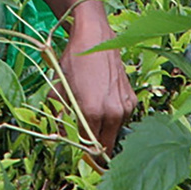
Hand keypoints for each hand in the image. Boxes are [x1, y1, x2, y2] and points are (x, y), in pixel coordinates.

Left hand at [60, 4, 135, 154]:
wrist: (95, 38)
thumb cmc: (74, 61)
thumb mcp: (59, 88)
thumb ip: (58, 115)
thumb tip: (58, 135)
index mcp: (92, 112)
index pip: (90, 146)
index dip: (83, 151)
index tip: (79, 152)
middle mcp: (112, 112)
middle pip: (105, 144)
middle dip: (95, 146)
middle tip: (85, 143)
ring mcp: (125, 106)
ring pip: (115, 132)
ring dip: (105, 132)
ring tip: (92, 120)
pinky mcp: (132, 99)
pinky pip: (122, 119)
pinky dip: (113, 118)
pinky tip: (103, 106)